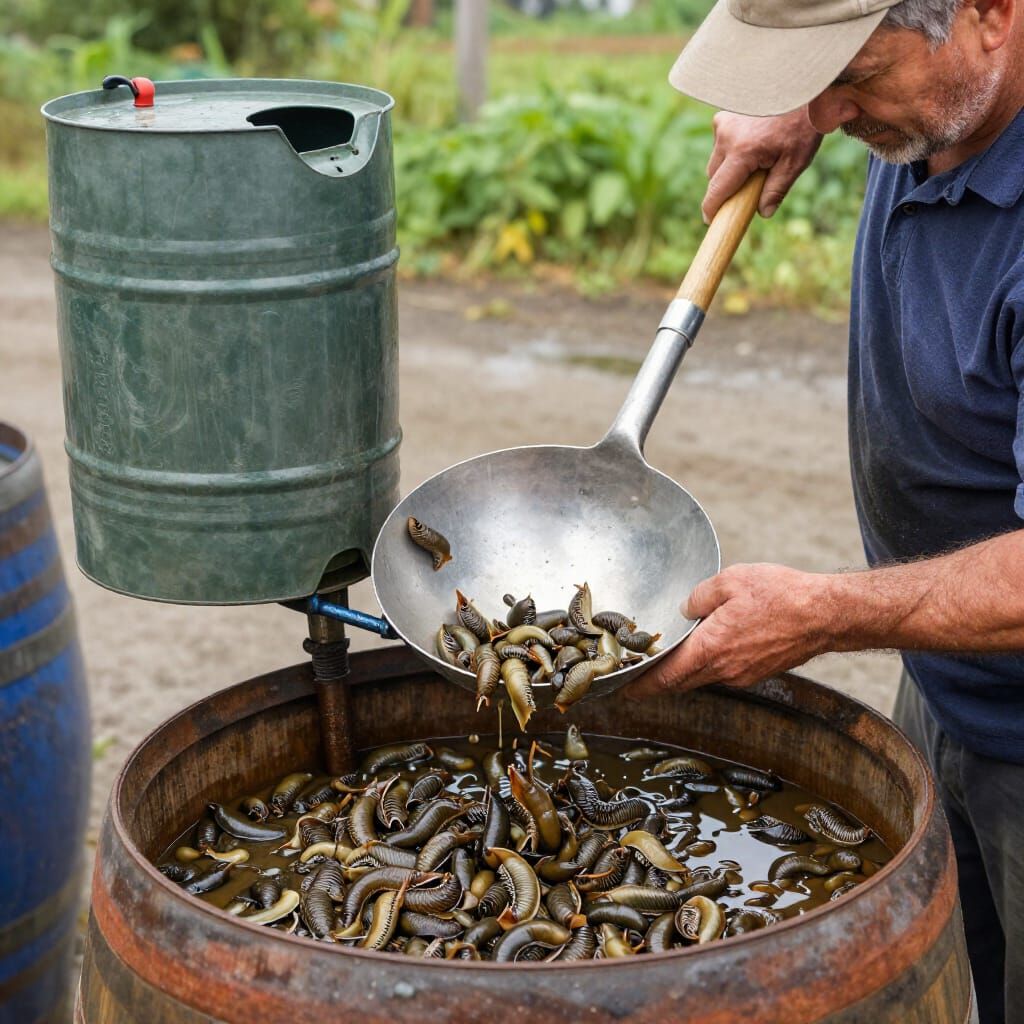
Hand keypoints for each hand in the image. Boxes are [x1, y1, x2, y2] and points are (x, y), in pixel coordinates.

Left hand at [627, 563, 833, 697]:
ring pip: (703, 677)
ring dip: (685, 671)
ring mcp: (743, 675)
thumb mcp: (731, 581)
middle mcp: (725, 670)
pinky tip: (710, 646)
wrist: (826, 615)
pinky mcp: (758, 672)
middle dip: (658, 681)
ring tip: (671, 657)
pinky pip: (724, 672)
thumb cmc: (781, 595)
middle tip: (638, 676)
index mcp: (711, 649)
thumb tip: (686, 610)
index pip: (667, 676)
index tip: (624, 691)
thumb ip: (699, 596)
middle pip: (681, 682)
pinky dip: (709, 665)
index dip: (642, 685)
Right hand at [703, 110, 822, 222]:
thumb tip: (764, 213)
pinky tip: (753, 141)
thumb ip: (777, 190)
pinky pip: (721, 142)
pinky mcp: (724, 115)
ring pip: (716, 160)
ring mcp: (723, 123)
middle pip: (713, 176)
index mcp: (742, 152)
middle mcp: (726, 137)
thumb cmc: (802, 123)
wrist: (804, 85)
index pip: (716, 190)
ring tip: (757, 160)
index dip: (711, 209)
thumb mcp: (795, 162)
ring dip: (729, 168)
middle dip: (726, 186)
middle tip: (748, 189)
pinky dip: (732, 149)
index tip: (710, 220)